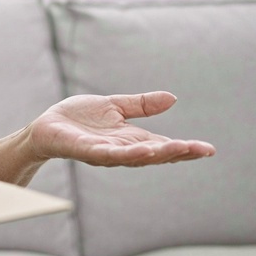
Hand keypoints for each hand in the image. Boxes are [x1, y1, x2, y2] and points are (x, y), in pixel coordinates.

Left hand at [24, 92, 214, 166]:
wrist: (46, 125)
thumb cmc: (78, 119)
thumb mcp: (115, 106)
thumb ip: (142, 105)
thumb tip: (173, 98)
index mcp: (131, 140)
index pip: (163, 146)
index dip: (185, 149)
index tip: (208, 149)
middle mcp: (121, 150)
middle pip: (155, 155)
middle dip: (179, 153)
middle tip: (202, 151)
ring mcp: (104, 153)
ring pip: (135, 157)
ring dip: (157, 154)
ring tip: (179, 149)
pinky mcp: (85, 150)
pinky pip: (107, 154)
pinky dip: (125, 154)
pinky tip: (141, 150)